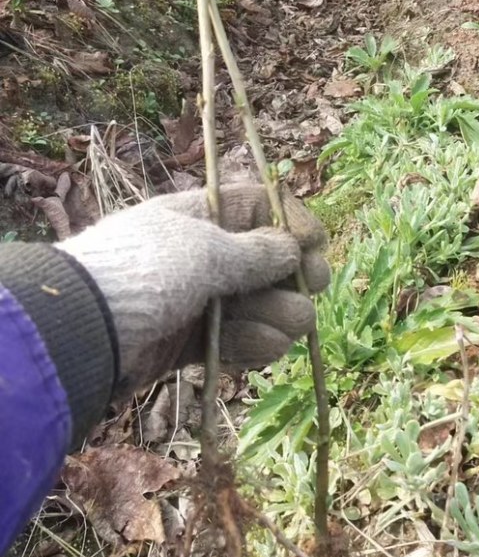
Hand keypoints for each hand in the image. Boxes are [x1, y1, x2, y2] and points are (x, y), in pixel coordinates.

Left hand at [57, 185, 329, 395]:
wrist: (83, 331)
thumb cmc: (144, 271)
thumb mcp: (205, 250)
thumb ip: (255, 253)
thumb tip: (293, 250)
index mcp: (201, 216)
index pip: (260, 211)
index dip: (293, 225)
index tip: (316, 245)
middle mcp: (204, 255)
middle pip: (269, 262)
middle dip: (295, 275)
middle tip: (313, 286)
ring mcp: (200, 300)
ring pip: (261, 305)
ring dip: (280, 314)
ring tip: (286, 323)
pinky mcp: (193, 342)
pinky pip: (239, 340)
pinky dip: (255, 344)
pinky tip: (264, 346)